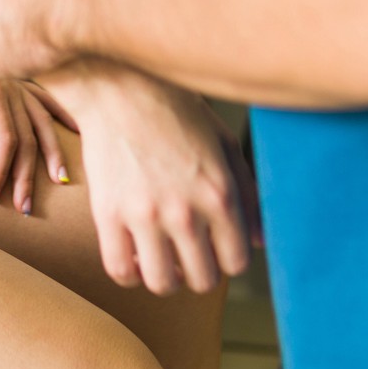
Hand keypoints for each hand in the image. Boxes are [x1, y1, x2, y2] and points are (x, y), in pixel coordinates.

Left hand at [0, 77, 74, 213]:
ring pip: (41, 121)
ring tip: (59, 180)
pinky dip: (60, 115)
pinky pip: (45, 100)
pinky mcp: (17, 80)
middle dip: (26, 174)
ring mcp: (17, 83)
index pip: (5, 139)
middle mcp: (9, 86)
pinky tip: (76, 130)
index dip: (1, 170)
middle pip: (26, 136)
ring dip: (51, 152)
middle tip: (23, 207)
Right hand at [52, 61, 259, 295]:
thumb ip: (247, 192)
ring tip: (159, 252)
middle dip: (198, 268)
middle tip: (186, 248)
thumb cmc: (172, 107)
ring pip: (162, 284)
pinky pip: (119, 270)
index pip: (236, 262)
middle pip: (202, 279)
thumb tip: (259, 241)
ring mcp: (144, 214)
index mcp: (218, 193)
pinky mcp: (107, 212)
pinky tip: (131, 250)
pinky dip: (128, 271)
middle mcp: (185, 210)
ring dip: (164, 275)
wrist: (116, 85)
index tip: (213, 243)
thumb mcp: (222, 140)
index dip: (226, 256)